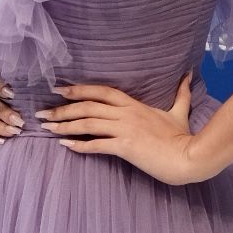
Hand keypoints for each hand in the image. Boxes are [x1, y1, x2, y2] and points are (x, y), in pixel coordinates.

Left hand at [36, 72, 206, 185]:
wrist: (190, 156)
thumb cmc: (183, 136)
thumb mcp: (180, 111)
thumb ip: (181, 94)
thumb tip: (188, 76)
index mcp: (134, 105)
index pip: (101, 91)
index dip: (79, 89)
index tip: (59, 90)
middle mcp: (126, 114)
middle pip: (88, 106)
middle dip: (62, 108)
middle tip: (42, 112)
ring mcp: (125, 129)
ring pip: (88, 123)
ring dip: (64, 124)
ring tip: (46, 128)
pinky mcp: (125, 146)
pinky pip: (96, 144)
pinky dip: (78, 145)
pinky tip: (64, 145)